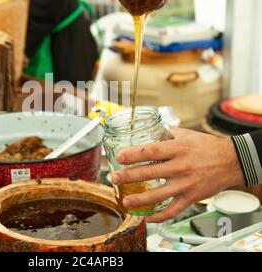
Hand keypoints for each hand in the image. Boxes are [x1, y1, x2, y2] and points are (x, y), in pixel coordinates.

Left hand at [111, 128, 244, 222]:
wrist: (233, 161)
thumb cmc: (209, 147)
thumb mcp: (188, 134)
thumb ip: (169, 133)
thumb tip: (155, 129)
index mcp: (177, 149)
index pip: (150, 151)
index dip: (133, 154)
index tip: (119, 157)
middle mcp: (180, 166)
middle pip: (149, 173)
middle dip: (128, 176)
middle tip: (114, 178)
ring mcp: (185, 184)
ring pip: (158, 195)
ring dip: (139, 199)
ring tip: (125, 201)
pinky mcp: (191, 198)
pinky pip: (173, 210)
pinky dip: (159, 216)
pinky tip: (147, 217)